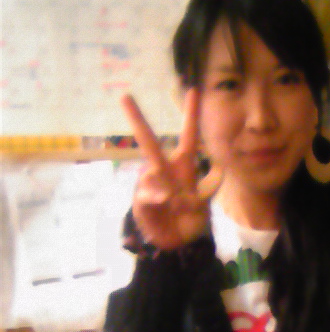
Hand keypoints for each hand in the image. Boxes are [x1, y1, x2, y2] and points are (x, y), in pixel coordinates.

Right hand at [122, 90, 222, 250]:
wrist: (176, 242)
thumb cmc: (189, 217)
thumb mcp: (202, 206)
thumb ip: (198, 195)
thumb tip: (173, 193)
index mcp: (182, 165)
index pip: (188, 135)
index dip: (191, 114)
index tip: (193, 89)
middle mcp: (163, 170)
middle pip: (149, 143)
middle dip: (137, 120)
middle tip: (125, 97)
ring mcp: (149, 184)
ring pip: (152, 177)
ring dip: (167, 193)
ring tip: (178, 206)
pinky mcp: (140, 200)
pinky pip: (147, 196)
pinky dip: (158, 201)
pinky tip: (166, 207)